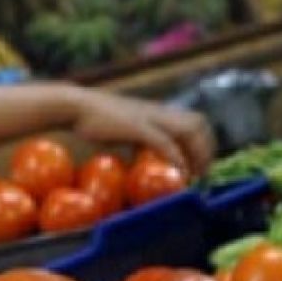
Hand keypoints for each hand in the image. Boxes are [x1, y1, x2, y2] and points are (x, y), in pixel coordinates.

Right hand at [68, 88, 215, 174]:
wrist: (76, 106)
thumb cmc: (95, 119)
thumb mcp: (124, 128)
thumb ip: (139, 139)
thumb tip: (145, 156)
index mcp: (157, 111)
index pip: (194, 121)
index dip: (203, 143)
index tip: (199, 164)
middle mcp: (158, 112)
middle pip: (199, 123)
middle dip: (205, 149)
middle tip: (201, 172)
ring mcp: (149, 117)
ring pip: (189, 130)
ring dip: (196, 154)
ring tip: (192, 175)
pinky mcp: (138, 127)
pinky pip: (165, 142)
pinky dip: (175, 158)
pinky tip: (177, 172)